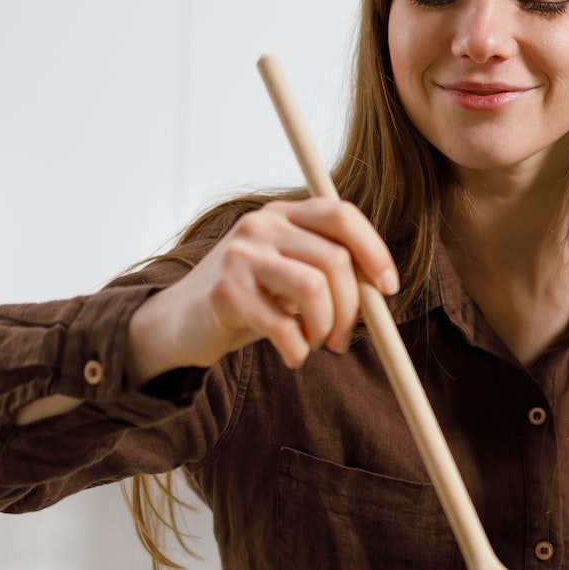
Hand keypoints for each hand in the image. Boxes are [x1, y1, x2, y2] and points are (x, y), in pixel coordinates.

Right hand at [128, 199, 397, 382]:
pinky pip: (283, 325)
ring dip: (325, 328)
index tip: (388, 289)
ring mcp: (241, 255)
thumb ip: (329, 272)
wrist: (180, 324)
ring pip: (315, 289)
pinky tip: (292, 355)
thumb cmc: (248, 302)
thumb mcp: (290, 276)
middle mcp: (262, 225)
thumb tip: (381, 290)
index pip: (342, 215)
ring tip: (314, 343)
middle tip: (341, 339)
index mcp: (283, 214)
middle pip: (335, 259)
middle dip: (352, 308)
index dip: (374, 251)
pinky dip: (298, 350)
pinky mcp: (226, 291)